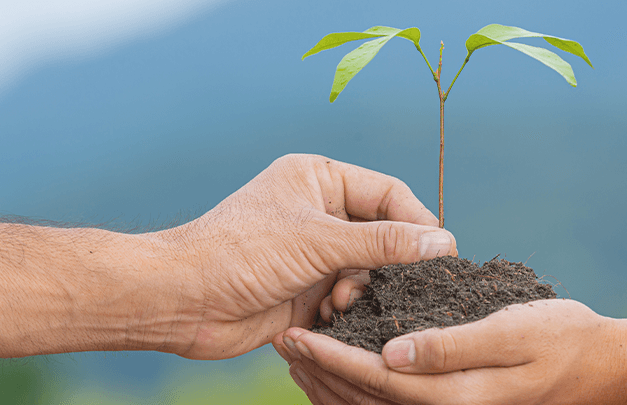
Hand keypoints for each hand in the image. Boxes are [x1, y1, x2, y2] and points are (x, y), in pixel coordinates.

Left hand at [157, 154, 457, 359]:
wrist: (183, 301)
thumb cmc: (239, 253)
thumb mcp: (317, 240)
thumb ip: (383, 242)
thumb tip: (441, 243)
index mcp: (319, 179)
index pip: (389, 194)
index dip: (417, 222)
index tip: (442, 254)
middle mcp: (319, 212)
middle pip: (383, 234)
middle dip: (387, 263)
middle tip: (396, 286)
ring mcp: (313, 253)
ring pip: (368, 271)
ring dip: (362, 290)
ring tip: (340, 301)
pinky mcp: (307, 290)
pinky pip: (348, 298)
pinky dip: (346, 310)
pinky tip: (327, 316)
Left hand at [273, 299, 626, 404]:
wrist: (599, 366)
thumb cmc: (562, 338)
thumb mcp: (511, 331)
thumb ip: (452, 344)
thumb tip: (392, 353)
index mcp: (454, 393)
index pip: (378, 378)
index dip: (333, 356)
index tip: (298, 333)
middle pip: (365, 395)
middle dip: (320, 367)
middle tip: (283, 338)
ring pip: (371, 401)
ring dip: (330, 377)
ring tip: (297, 349)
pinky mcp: (450, 400)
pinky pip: (390, 400)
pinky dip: (356, 386)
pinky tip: (338, 365)